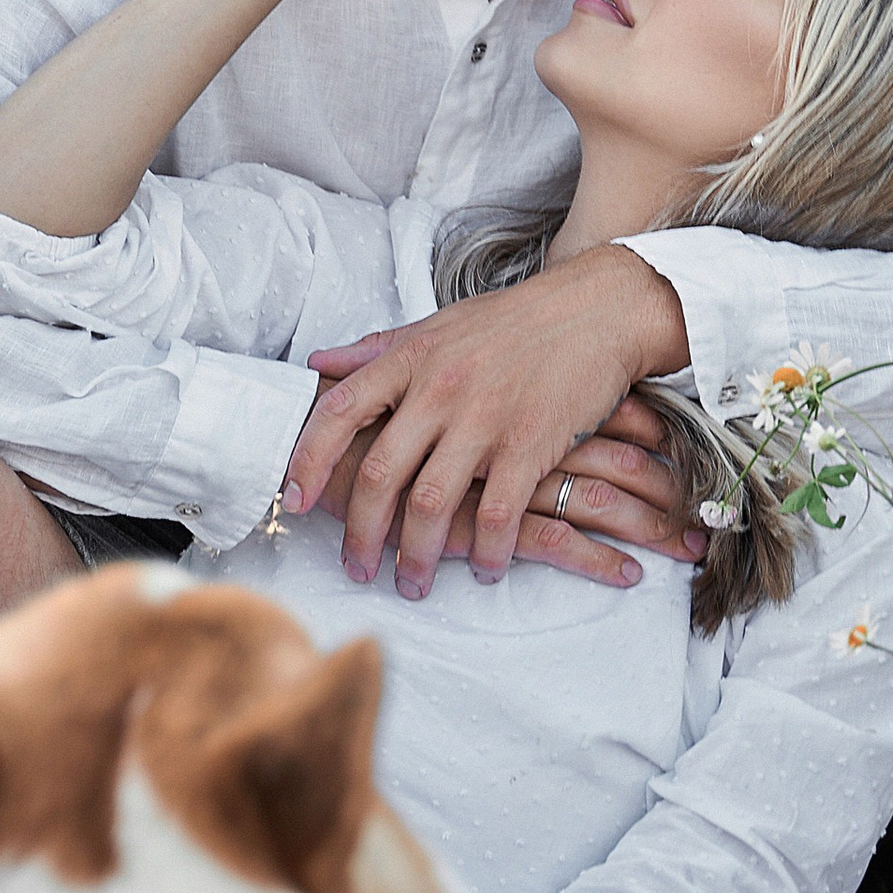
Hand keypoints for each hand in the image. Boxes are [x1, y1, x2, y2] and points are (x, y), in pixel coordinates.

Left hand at [283, 248, 695, 584]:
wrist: (599, 310)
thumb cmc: (515, 321)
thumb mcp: (438, 324)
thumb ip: (377, 348)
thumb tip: (319, 361)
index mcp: (411, 359)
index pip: (340, 411)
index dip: (309, 459)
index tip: (293, 500)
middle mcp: (440, 389)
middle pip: (381, 474)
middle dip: (362, 533)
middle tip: (358, 567)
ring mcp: (484, 419)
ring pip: (432, 504)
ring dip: (418, 555)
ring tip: (413, 582)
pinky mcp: (529, 445)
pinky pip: (496, 515)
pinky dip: (485, 552)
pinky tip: (484, 568)